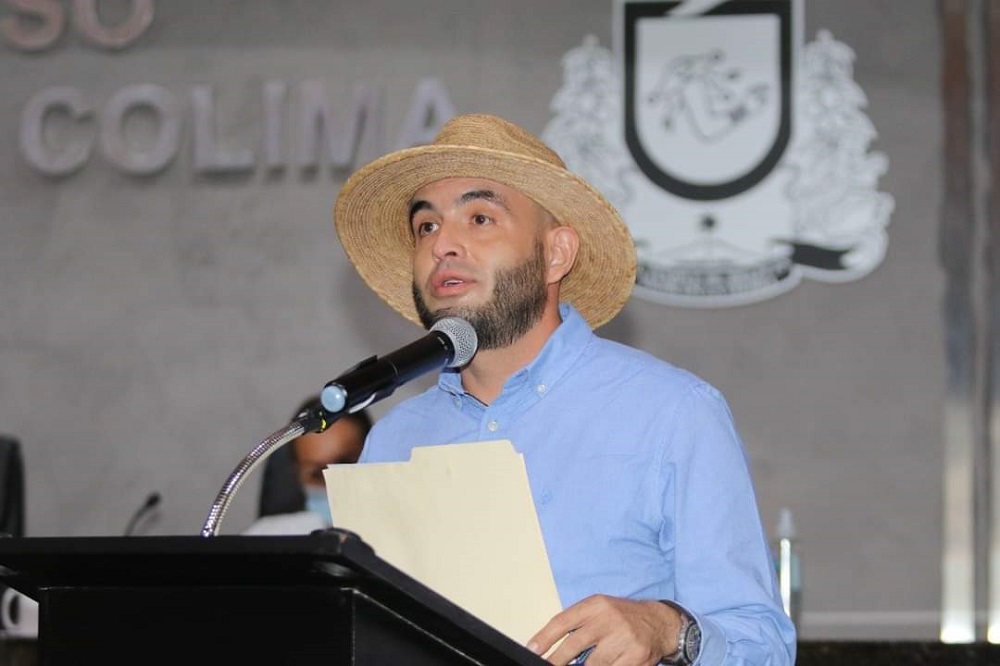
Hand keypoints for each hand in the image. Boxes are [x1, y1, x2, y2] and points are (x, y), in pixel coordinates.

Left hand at [527, 595, 680, 665]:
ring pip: (593, 665)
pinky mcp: (636, 657)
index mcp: (596, 605)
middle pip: (574, 645)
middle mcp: (609, 620)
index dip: (544, 637)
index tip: (532, 649)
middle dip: (557, 661)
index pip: (563, 621)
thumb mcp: (599, 610)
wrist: (659, 622)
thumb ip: (577, 622)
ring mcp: (624, 639)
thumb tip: (548, 644)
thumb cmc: (622, 617)